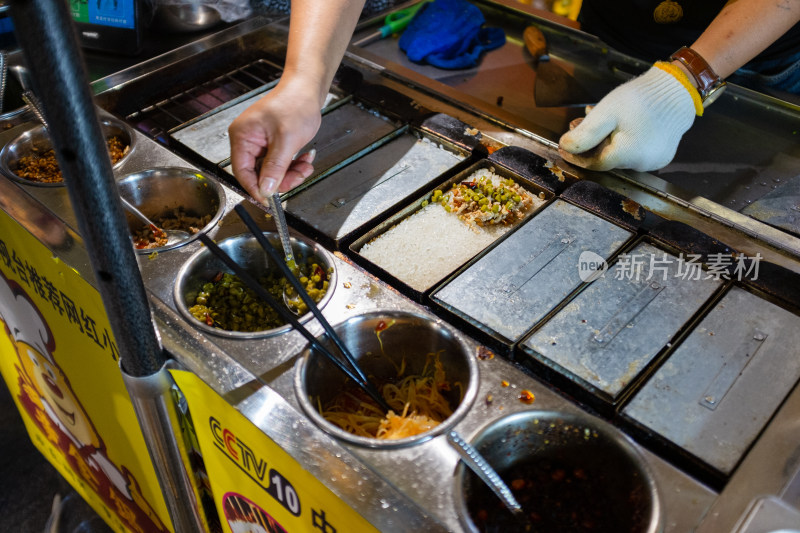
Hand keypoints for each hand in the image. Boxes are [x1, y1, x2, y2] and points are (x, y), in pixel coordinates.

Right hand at [228, 79, 320, 203]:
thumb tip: (265, 189)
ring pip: (272, 170)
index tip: (271, 200)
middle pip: (258, 173)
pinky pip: (280, 162)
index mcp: (242, 137)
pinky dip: (294, 164)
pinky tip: (306, 157)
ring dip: (291, 172)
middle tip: (298, 176)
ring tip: (306, 165)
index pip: (242, 172)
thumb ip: (275, 167)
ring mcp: (260, 141)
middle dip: (281, 178)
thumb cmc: (295, 104)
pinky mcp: (272, 142)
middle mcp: (247, 140)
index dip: (256, 188)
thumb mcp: (286, 141)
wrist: (307, 87)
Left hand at [558, 66, 696, 171]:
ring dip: (606, 141)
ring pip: (620, 156)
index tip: (563, 146)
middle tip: (579, 123)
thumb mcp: (606, 113)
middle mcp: (642, 165)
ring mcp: (654, 163)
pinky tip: (619, 126)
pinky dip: (623, 142)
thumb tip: (565, 147)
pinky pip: (635, 154)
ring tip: (600, 120)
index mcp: (627, 156)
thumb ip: (585, 134)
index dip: (577, 156)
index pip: (594, 164)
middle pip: (607, 159)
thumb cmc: (640, 100)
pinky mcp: (662, 157)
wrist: (677, 91)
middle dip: (591, 144)